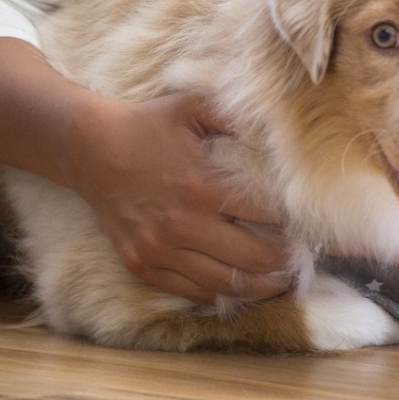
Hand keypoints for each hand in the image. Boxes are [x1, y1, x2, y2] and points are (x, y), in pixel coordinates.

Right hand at [70, 92, 293, 304]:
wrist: (89, 148)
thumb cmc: (147, 125)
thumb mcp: (194, 106)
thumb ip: (237, 116)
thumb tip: (279, 132)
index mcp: (201, 187)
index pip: (265, 215)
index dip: (293, 222)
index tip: (309, 225)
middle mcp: (182, 224)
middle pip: (252, 259)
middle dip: (284, 262)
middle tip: (302, 261)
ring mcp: (159, 250)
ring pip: (224, 284)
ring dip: (259, 287)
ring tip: (280, 282)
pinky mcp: (141, 264)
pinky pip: (191, 292)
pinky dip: (220, 294)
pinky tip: (239, 287)